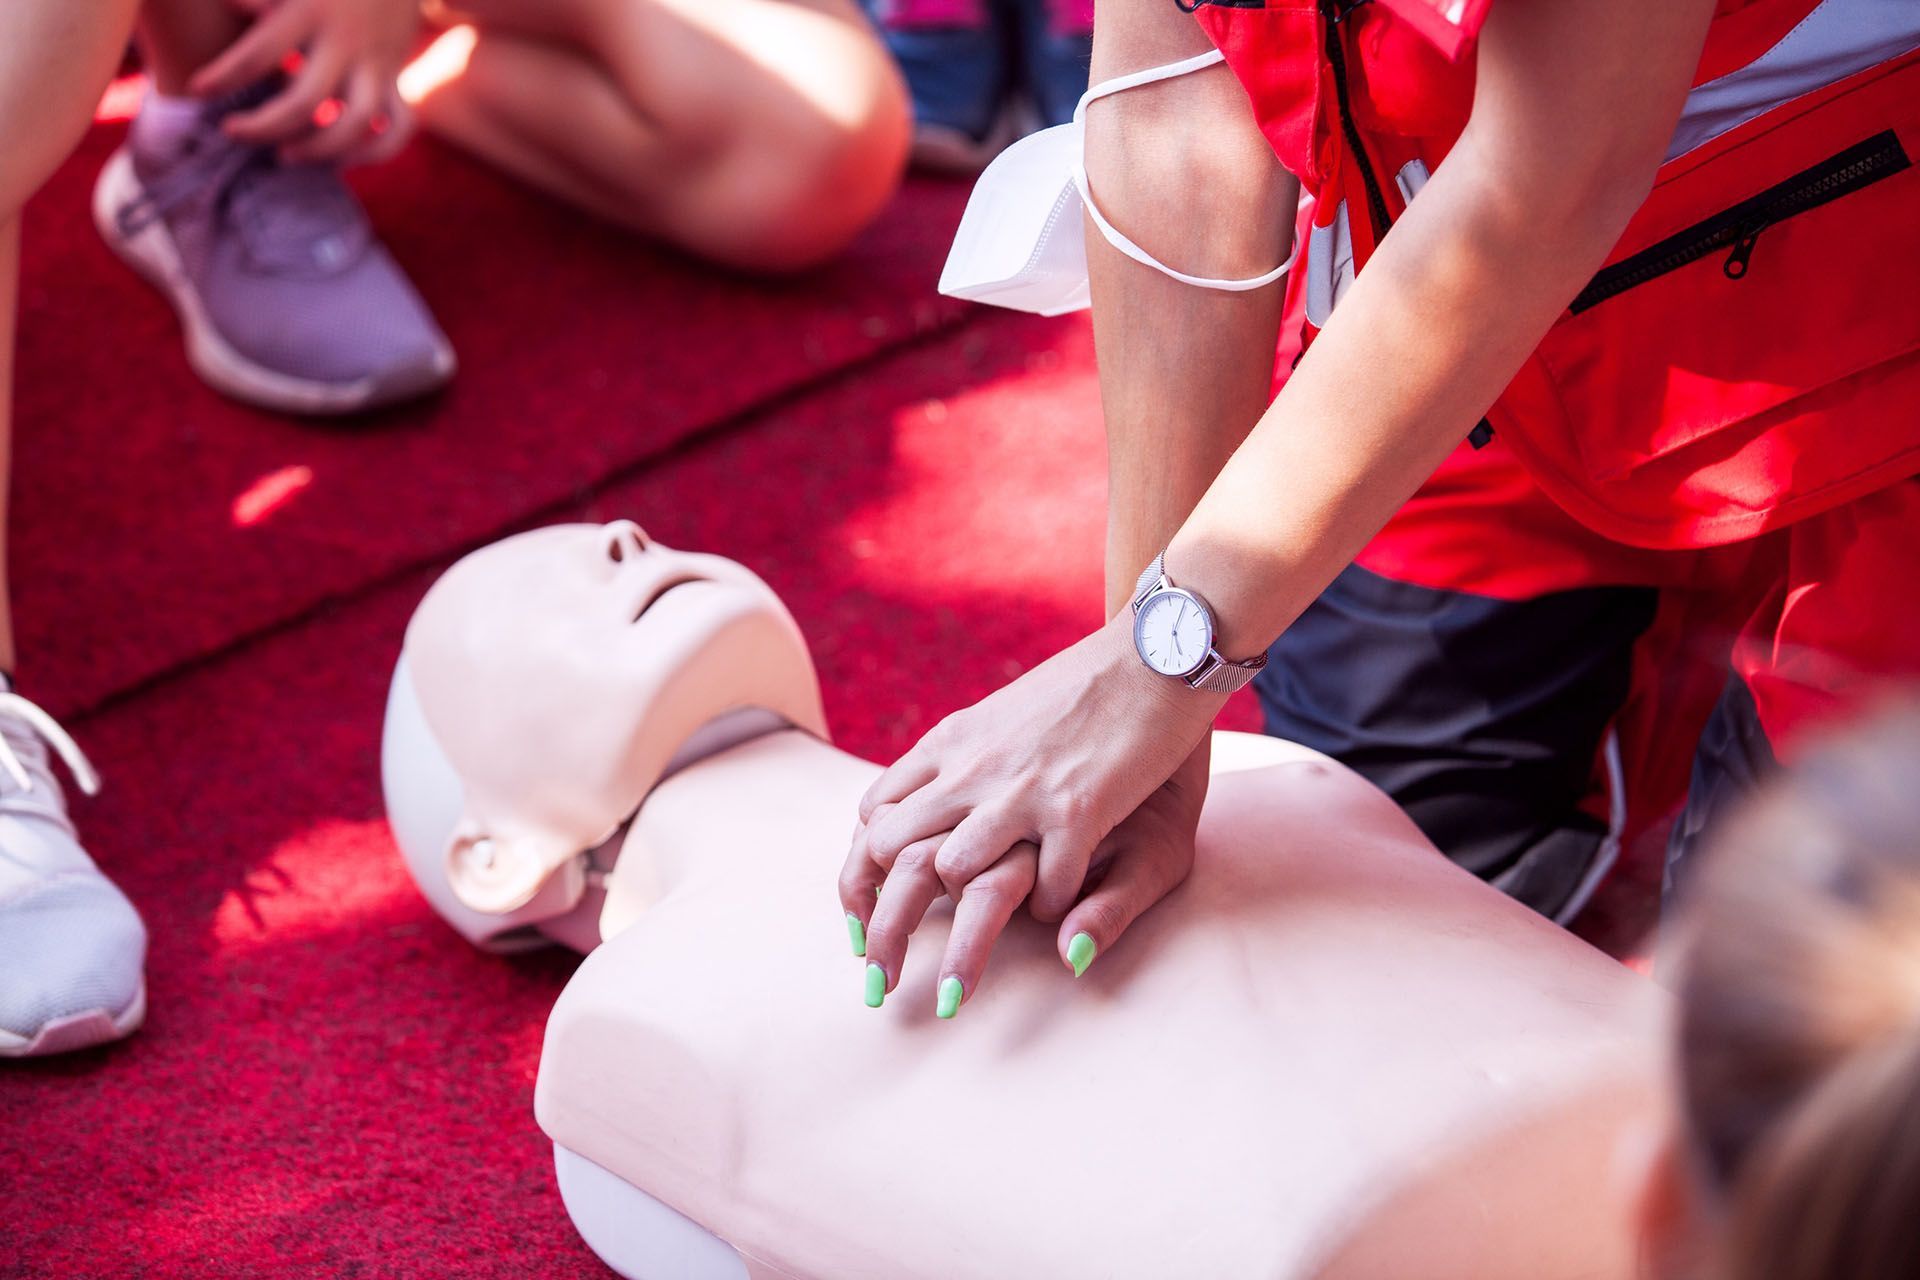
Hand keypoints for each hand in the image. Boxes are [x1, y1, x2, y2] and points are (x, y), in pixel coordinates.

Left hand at [192, 0, 419, 162]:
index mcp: (312, 11)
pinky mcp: (396, 80)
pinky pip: (395, 129)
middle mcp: (346, 44)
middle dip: (263, 126)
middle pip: (304, 102)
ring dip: (319, 149)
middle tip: (231, 131)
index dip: (225, 76)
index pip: (260, 52)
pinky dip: (373, 152)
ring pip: (355, 125)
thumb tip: (232, 5)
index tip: (197, 89)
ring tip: (284, 155)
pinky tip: (340, 160)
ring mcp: (377, 66)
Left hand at [837, 611, 1221, 1005]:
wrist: (1153, 651)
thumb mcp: (999, 719)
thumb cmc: (1084, 689)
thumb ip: (955, 763)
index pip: (876, 817)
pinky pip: (1048, 884)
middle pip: (893, 853)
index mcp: (950, 745)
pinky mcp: (1078, 808)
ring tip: (968, 967)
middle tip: (884, 976)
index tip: (861, 921)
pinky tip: (1061, 913)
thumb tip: (906, 811)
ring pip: (955, 870)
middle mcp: (972, 768)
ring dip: (964, 926)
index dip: (861, 875)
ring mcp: (1021, 790)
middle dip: (883, 923)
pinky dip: (1052, 910)